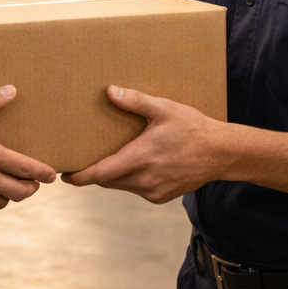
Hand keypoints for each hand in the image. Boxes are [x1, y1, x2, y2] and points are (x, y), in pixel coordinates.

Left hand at [62, 85, 221, 203]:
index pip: (101, 174)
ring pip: (122, 185)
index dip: (80, 177)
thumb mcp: (163, 109)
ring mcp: (153, 191)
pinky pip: (137, 189)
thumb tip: (110, 91)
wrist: (222, 153)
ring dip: (113, 175)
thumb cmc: (193, 128)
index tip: (65, 175)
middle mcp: (144, 180)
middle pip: (108, 181)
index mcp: (141, 158)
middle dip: (94, 172)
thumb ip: (135, 101)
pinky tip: (135, 163)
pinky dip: (130, 179)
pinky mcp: (161, 196)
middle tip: (82, 159)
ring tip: (108, 157)